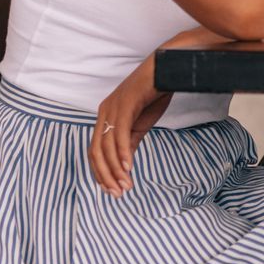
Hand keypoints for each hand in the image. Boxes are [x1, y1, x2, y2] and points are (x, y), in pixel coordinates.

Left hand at [89, 55, 174, 196]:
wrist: (167, 69)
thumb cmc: (154, 94)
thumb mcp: (140, 124)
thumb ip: (129, 141)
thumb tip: (123, 164)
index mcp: (105, 117)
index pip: (95, 151)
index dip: (100, 172)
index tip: (111, 190)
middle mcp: (104, 113)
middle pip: (96, 152)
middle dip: (105, 176)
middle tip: (117, 194)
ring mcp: (112, 108)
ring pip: (107, 146)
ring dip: (115, 170)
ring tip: (125, 186)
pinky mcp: (125, 105)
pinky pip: (120, 134)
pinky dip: (123, 153)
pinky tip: (129, 168)